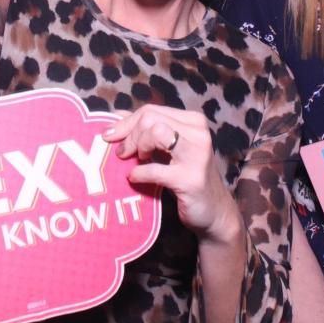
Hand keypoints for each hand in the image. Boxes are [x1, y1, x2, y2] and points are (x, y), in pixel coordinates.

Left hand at [103, 105, 242, 242]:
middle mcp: (198, 133)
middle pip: (150, 118)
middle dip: (130, 134)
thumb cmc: (187, 177)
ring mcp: (197, 155)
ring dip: (138, 146)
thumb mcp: (169, 149)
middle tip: (123, 153)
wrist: (214, 212)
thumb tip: (116, 114)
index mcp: (193, 121)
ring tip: (137, 160)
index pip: (151, 110)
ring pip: (155, 132)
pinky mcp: (190, 179)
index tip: (109, 135)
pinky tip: (135, 178)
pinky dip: (139, 173)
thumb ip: (147, 129)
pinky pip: (155, 168)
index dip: (126, 122)